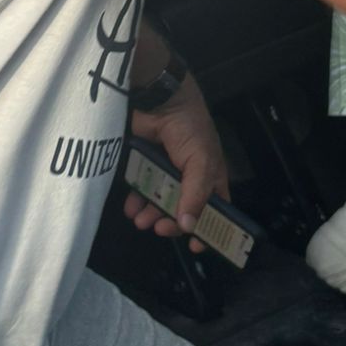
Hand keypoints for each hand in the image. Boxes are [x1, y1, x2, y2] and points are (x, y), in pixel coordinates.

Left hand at [124, 72, 229, 249]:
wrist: (159, 99)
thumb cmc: (189, 130)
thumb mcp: (201, 163)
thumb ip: (195, 195)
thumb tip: (188, 227)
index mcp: (211, 177)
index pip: (215, 209)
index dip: (209, 228)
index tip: (198, 245)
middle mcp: (189, 177)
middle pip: (183, 211)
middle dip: (172, 223)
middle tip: (160, 229)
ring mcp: (166, 171)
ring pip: (160, 202)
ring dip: (151, 215)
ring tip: (140, 220)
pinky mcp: (145, 165)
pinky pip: (141, 189)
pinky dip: (136, 201)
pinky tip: (131, 208)